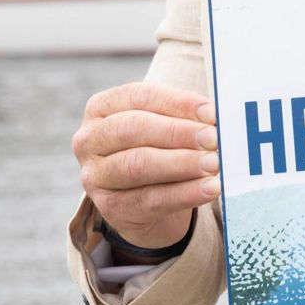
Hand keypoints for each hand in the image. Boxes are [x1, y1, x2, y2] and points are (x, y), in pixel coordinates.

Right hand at [72, 82, 220, 249]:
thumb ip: (182, 118)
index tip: (211, 112)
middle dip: (178, 133)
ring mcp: (95, 176)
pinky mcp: (110, 208)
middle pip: (133, 129)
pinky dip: (184, 193)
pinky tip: (208, 188)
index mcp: (100, 107)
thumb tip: (215, 118)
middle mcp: (89, 139)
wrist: (145, 202)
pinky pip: (150, 199)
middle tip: (213, 139)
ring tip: (214, 163)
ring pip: (138, 165)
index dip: (177, 103)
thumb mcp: (163, 127)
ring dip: (181, 163)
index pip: (139, 97)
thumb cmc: (157, 150)